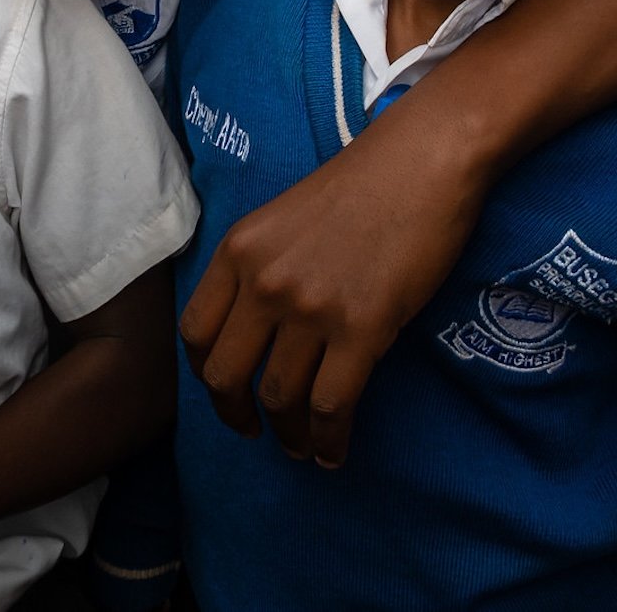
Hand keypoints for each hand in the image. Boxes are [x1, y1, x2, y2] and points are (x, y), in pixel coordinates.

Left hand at [178, 142, 479, 467]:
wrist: (420, 163)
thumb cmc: (360, 186)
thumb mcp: (281, 218)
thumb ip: (259, 266)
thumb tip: (255, 326)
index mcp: (237, 252)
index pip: (196, 331)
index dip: (205, 372)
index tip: (224, 389)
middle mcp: (263, 283)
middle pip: (226, 375)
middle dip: (235, 415)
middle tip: (253, 431)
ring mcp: (310, 308)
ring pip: (279, 398)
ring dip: (288, 435)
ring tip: (300, 448)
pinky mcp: (362, 330)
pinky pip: (331, 405)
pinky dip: (328, 440)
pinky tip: (332, 452)